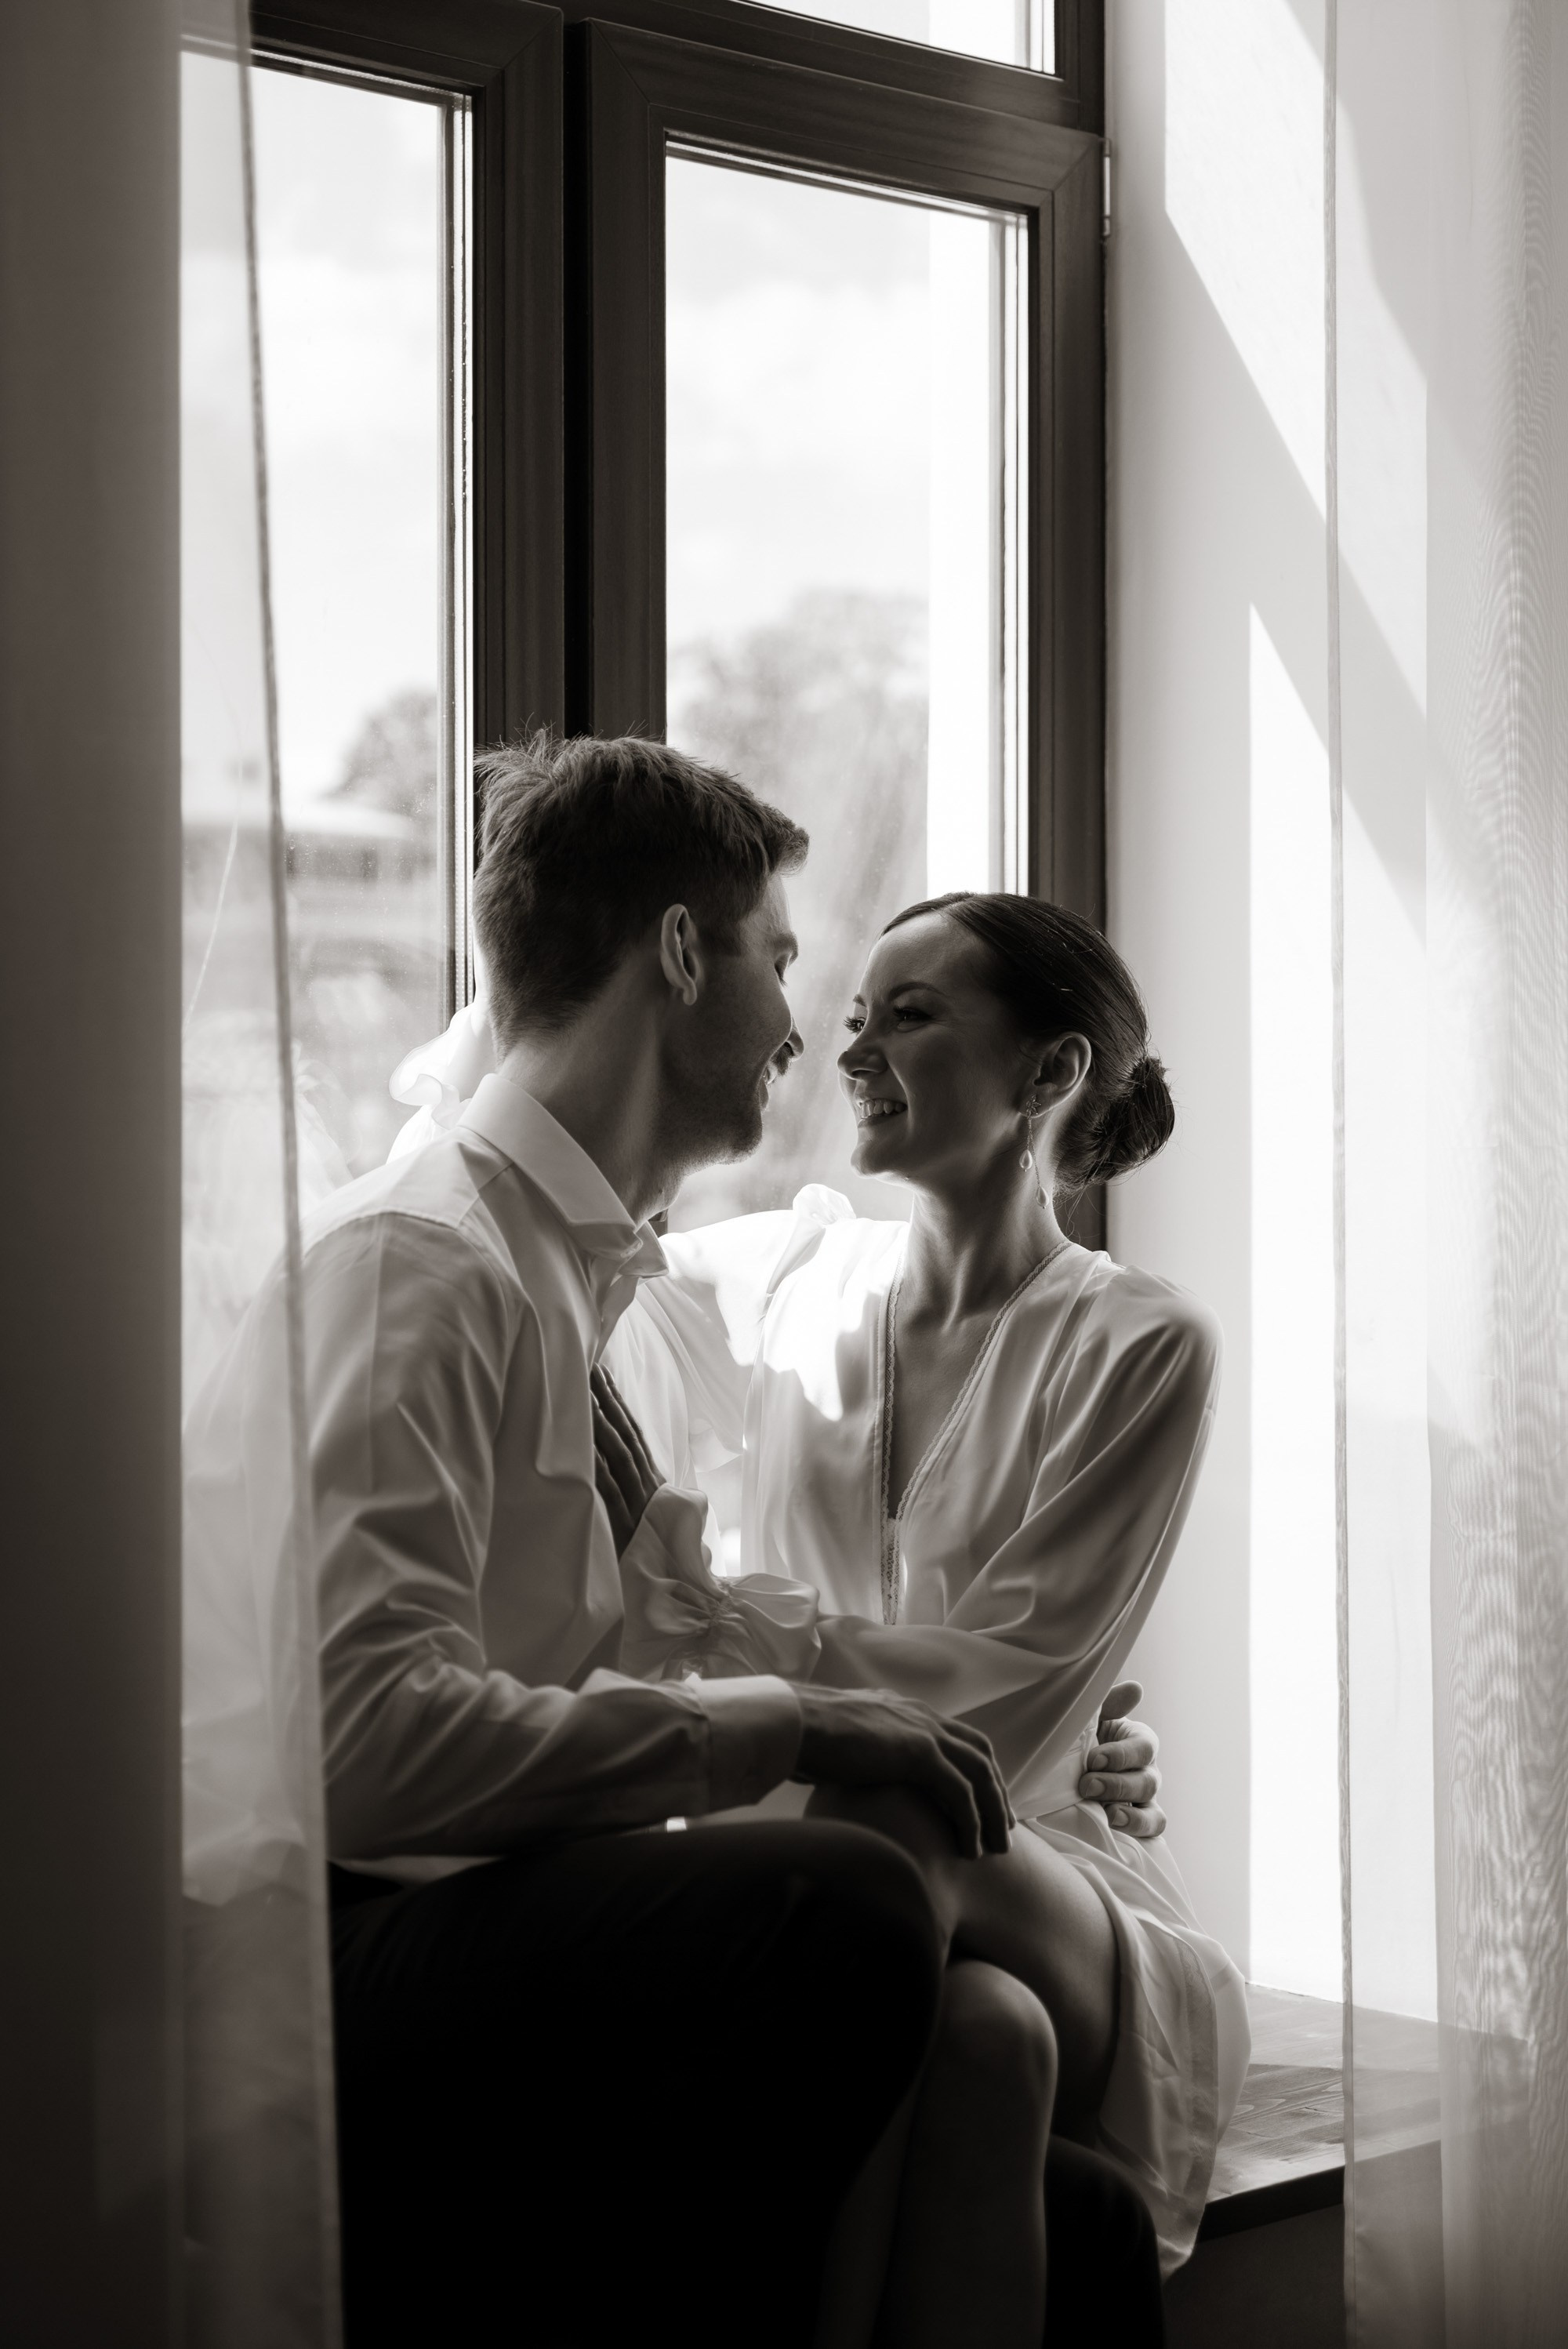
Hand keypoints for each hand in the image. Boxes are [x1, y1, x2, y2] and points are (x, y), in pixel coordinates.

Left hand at [591, 1365, 662, 1557]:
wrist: (678, 1595)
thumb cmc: (659, 1561)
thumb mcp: (653, 1523)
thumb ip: (640, 1497)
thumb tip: (620, 1474)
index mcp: (656, 1485)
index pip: (635, 1436)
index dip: (619, 1404)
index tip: (603, 1375)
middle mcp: (651, 1489)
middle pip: (626, 1436)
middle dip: (608, 1400)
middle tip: (589, 1366)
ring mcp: (640, 1506)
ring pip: (619, 1456)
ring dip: (602, 1423)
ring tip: (584, 1392)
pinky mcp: (626, 1527)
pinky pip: (610, 1492)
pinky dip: (598, 1466)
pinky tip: (584, 1445)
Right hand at [793, 1686, 1012, 1861]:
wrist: (793, 1723)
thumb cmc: (803, 1736)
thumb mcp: (841, 1739)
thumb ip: (858, 1751)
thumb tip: (848, 1774)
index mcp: (904, 1710)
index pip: (957, 1737)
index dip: (976, 1768)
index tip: (984, 1800)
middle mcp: (922, 1716)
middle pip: (979, 1753)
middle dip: (997, 1792)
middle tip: (1004, 1827)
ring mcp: (923, 1732)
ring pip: (979, 1775)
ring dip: (993, 1813)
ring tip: (996, 1848)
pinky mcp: (920, 1753)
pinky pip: (961, 1793)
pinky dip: (971, 1822)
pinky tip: (969, 1850)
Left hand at [1078, 1679, 1163, 1837]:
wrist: (1063, 1769)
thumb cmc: (1080, 1739)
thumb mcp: (1091, 1718)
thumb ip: (1109, 1703)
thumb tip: (1136, 1689)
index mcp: (1138, 1742)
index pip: (1145, 1747)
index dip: (1122, 1755)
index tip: (1093, 1759)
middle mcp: (1147, 1772)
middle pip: (1148, 1782)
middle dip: (1116, 1785)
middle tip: (1086, 1785)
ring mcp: (1144, 1802)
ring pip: (1154, 1813)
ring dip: (1131, 1816)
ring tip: (1107, 1815)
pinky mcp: (1137, 1824)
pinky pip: (1151, 1833)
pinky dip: (1137, 1833)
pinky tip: (1114, 1830)